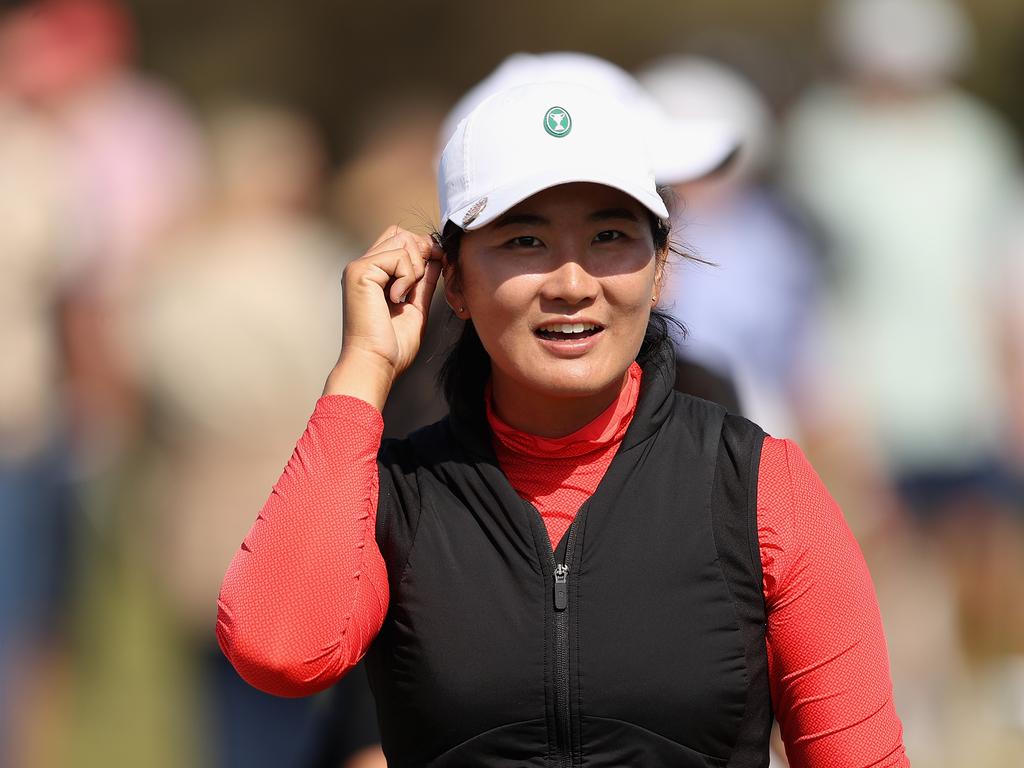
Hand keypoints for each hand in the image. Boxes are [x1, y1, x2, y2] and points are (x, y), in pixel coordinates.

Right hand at [326, 226, 442, 405]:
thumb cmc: (392, 346)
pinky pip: (398, 256)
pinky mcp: (360, 271)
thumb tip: (436, 257)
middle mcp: (363, 267)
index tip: (435, 266)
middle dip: (421, 252)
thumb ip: (423, 282)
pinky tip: (396, 299)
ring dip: (415, 267)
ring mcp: (359, 267)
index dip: (421, 248)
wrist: (376, 363)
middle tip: (419, 283)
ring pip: (402, 241)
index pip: (399, 240)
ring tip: (404, 296)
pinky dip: (407, 277)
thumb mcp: (416, 307)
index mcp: (373, 275)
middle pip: (400, 234)